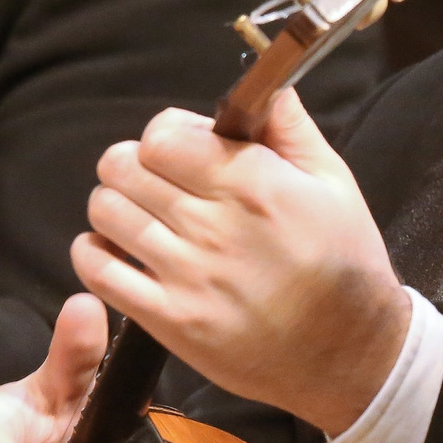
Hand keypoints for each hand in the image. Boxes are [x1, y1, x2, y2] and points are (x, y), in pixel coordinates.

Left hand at [73, 88, 407, 438]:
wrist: (348, 353)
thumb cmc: (345, 264)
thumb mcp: (335, 184)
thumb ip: (291, 129)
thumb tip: (262, 88)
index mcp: (254, 184)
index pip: (164, 135)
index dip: (167, 134)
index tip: (184, 149)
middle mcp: (214, 225)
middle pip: (123, 167)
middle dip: (134, 164)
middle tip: (156, 180)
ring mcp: (187, 275)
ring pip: (106, 211)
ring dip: (115, 204)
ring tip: (141, 215)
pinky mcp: (170, 320)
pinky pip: (98, 270)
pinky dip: (94, 251)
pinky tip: (118, 249)